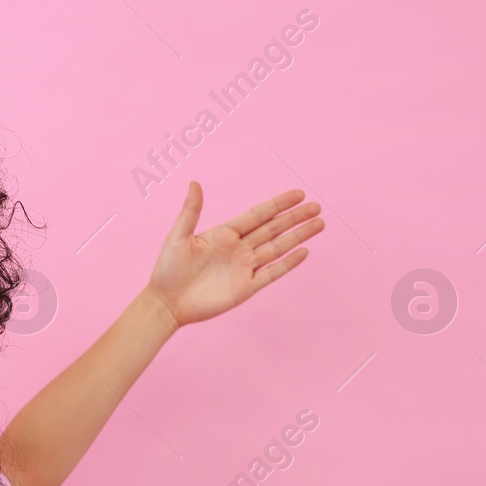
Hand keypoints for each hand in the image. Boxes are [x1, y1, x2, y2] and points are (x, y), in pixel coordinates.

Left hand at [144, 182, 323, 329]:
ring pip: (277, 248)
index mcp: (225, 234)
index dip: (278, 205)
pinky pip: (271, 273)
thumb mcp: (177, 236)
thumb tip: (194, 182)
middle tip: (316, 206)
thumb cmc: (167, 269)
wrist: (166, 303)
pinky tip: (303, 251)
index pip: (258, 215)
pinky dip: (287, 263)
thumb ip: (190, 211)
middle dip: (295, 218)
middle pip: (273, 229)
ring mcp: (244, 268)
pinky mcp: (245, 288)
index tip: (298, 194)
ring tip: (319, 224)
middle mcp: (238, 249)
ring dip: (298, 236)